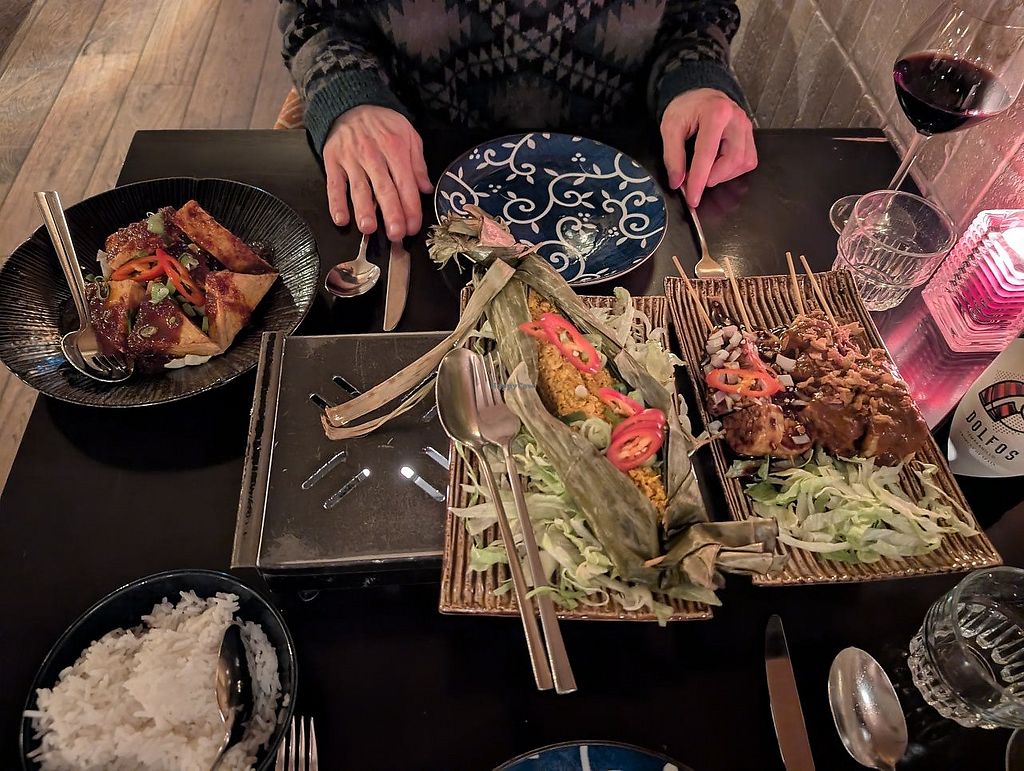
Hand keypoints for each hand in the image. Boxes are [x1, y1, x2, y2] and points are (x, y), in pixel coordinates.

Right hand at [322, 105, 431, 239]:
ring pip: (359, 188)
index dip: (410, 208)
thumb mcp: (408, 135)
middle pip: (384, 188)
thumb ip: (417, 163)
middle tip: (396, 234)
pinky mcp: (333, 162)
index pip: (405, 183)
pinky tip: (341, 219)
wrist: (350, 104)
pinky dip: (336, 202)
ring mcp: (351, 159)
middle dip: (391, 213)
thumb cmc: (382, 124)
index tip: (413, 227)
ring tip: (369, 228)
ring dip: (364, 209)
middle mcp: (373, 155)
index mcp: (395, 148)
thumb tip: (425, 189)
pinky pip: (334, 184)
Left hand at [661, 88, 756, 207]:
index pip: (707, 155)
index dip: (699, 181)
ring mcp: (746, 126)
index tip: (693, 199)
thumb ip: (673, 156)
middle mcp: (736, 119)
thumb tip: (677, 181)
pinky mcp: (750, 134)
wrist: (699, 95)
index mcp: (715, 113)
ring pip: (743, 163)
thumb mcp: (670, 128)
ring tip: (706, 168)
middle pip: (732, 161)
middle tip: (696, 179)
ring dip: (723, 174)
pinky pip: (748, 160)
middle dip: (713, 177)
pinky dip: (733, 169)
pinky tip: (719, 164)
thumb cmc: (686, 108)